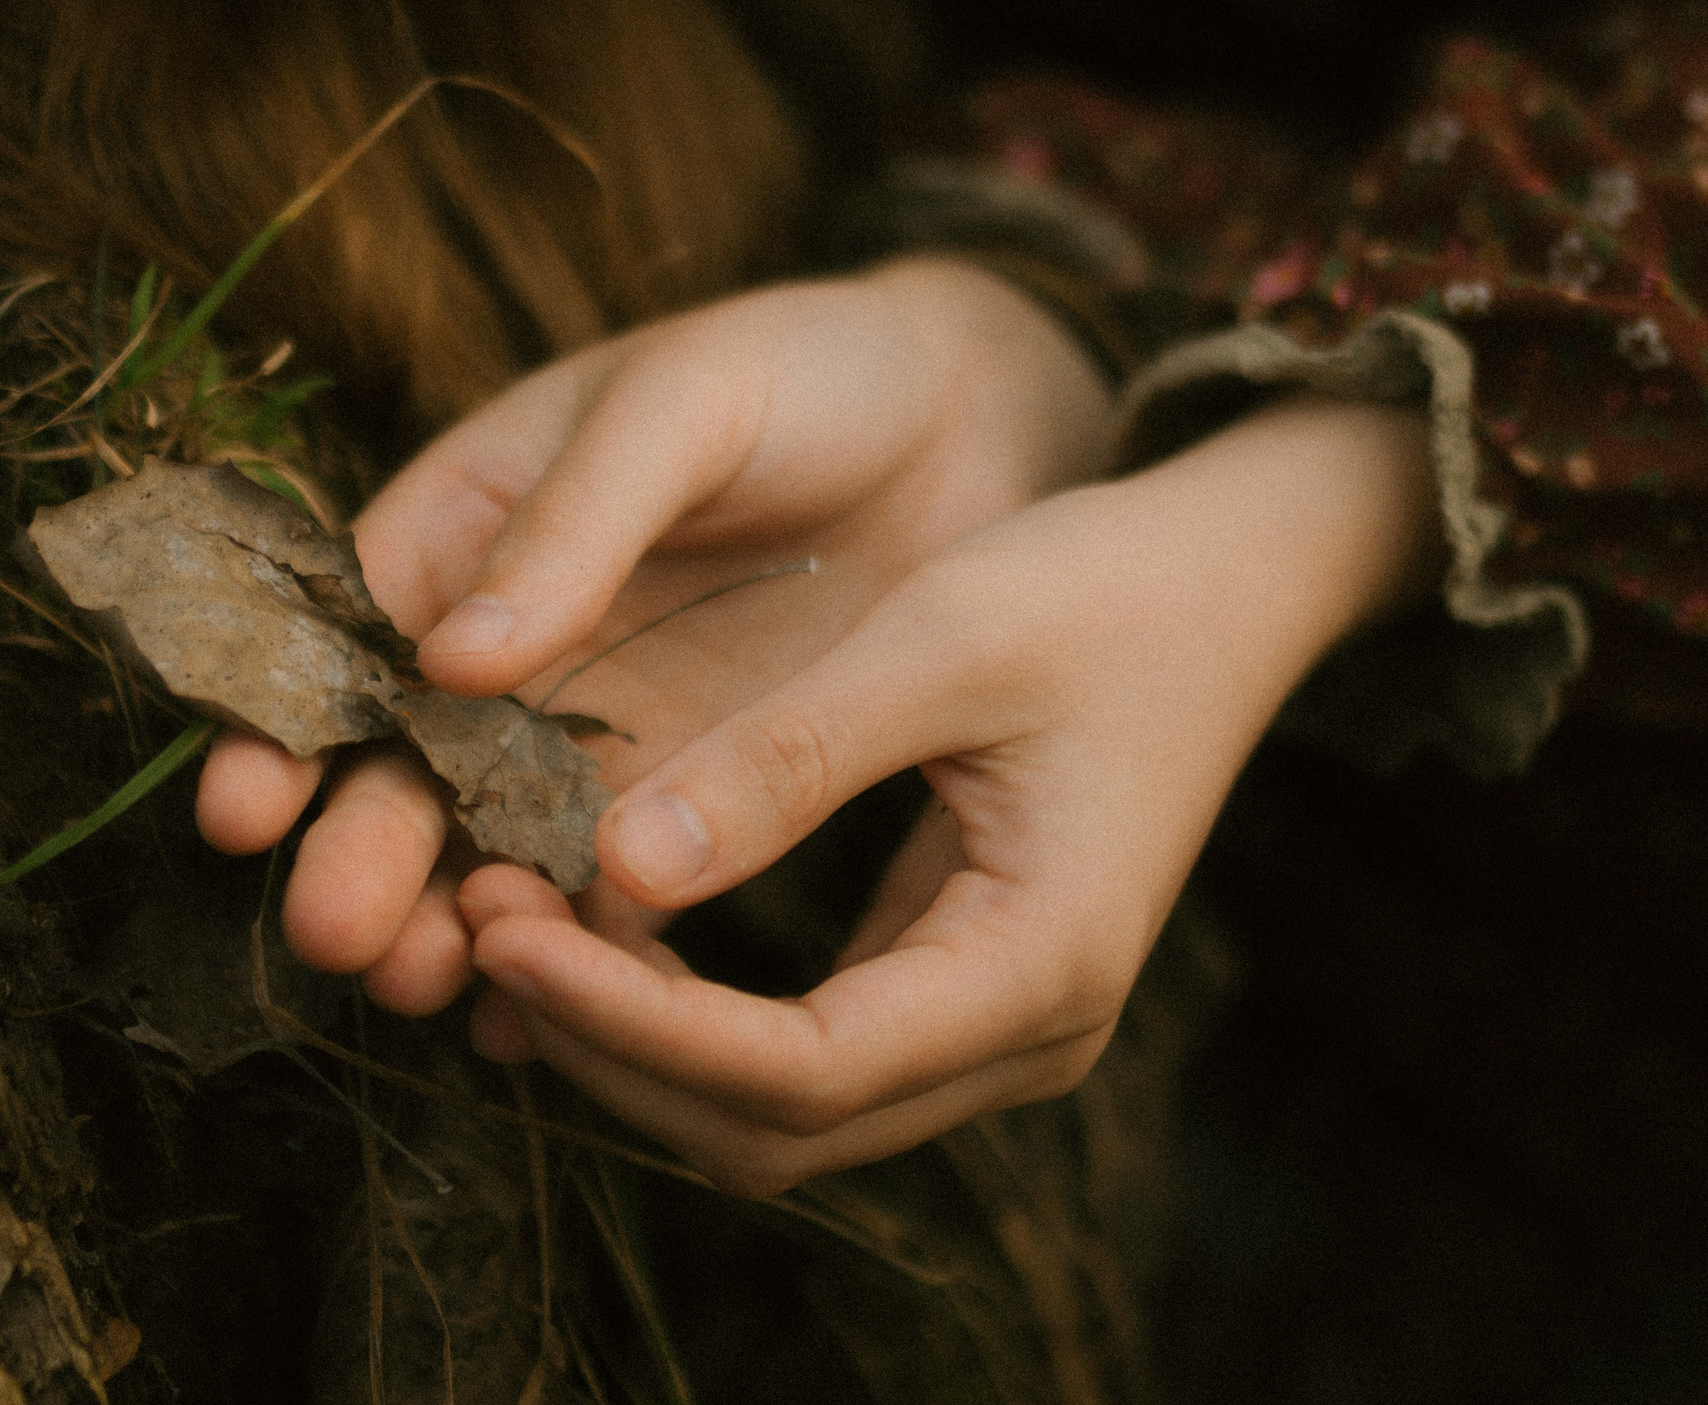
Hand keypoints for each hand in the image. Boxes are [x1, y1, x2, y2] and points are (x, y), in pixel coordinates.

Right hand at [195, 256, 1116, 1012]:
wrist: (965, 423)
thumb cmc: (802, 371)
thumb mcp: (680, 406)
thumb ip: (572, 522)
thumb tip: (443, 655)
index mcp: (469, 527)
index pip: (344, 636)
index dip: (283, 724)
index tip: (244, 810)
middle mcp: (506, 646)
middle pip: (402, 764)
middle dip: (359, 852)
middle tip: (336, 934)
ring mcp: (590, 731)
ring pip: (489, 846)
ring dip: (445, 919)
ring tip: (422, 981)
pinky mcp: (684, 797)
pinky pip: (604, 891)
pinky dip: (568, 954)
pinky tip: (529, 1022)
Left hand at [457, 396, 1439, 1195]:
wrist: (1228, 581)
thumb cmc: (1101, 589)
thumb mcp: (940, 642)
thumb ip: (790, 761)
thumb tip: (627, 862)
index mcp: (1039, 965)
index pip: (797, 1071)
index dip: (632, 1018)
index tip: (501, 917)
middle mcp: (1025, 1036)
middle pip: (775, 1127)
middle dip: (612, 1039)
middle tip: (479, 912)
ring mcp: (997, 1027)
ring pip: (778, 1109)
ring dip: (637, 1033)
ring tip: (511, 910)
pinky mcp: (958, 983)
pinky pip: (800, 1050)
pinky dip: (686, 1009)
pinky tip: (596, 913)